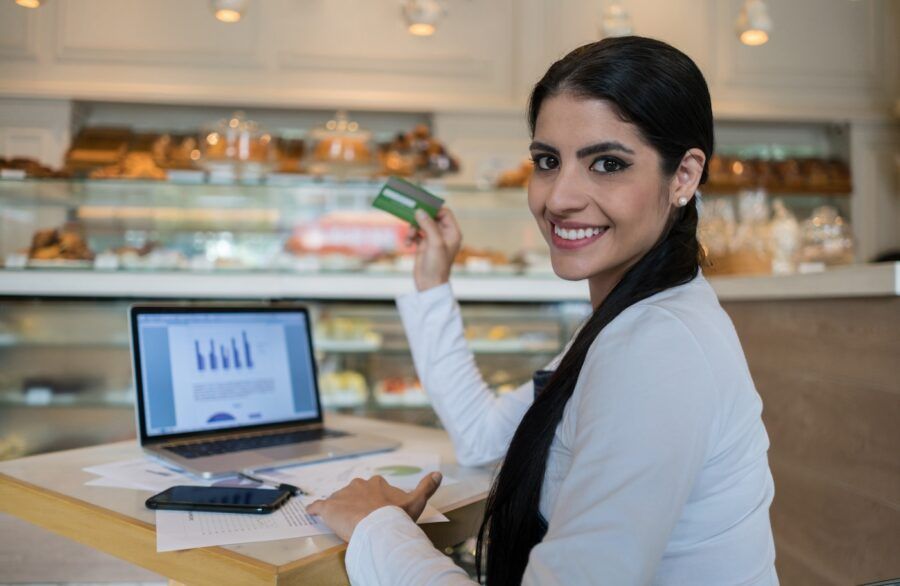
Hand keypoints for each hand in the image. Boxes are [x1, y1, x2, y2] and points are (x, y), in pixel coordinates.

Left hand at [306, 472, 442, 541]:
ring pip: (338, 501)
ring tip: (341, 522)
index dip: (374, 500)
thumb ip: (427, 486)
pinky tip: (311, 512)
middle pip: (354, 493)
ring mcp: (342, 495)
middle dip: (355, 504)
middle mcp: (358, 485)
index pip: (372, 488)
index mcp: (376, 483)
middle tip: (359, 519)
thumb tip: (438, 473)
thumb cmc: (396, 515)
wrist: (378, 527)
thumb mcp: (416, 502)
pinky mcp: (328, 507)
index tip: (376, 511)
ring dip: (339, 509)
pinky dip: (314, 509)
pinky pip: (318, 506)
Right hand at [406, 208, 461, 291]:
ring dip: (413, 228)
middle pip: (431, 217)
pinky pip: (416, 234)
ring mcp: (433, 239)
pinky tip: (408, 244)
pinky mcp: (424, 245)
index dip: (433, 209)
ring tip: (410, 237)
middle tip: (410, 215)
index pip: (444, 213)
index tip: (421, 207)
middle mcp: (444, 234)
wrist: (429, 284)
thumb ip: (428, 225)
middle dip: (420, 218)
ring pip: (421, 225)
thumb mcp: (435, 243)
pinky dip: (410, 236)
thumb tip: (420, 211)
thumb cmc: (437, 265)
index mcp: (452, 233)